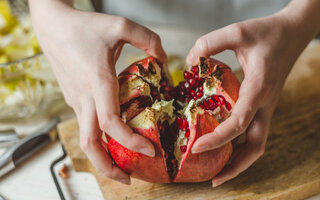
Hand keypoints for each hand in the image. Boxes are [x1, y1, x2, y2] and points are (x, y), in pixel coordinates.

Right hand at [29, 1, 165, 184]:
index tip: (150, 149)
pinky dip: (99, 139)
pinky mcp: (74, 99)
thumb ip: (148, 40)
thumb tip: (163, 59)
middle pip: (90, 144)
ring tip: (122, 166)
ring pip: (85, 139)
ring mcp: (76, 101)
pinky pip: (86, 126)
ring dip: (102, 158)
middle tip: (129, 178)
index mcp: (97, 82)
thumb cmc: (85, 26)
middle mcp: (84, 97)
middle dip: (108, 167)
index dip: (130, 141)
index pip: (110, 123)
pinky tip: (113, 137)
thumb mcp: (121, 26)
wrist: (53, 27)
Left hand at [186, 0, 319, 186]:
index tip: (197, 148)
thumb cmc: (268, 32)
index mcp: (259, 88)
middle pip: (255, 146)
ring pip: (258, 143)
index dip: (219, 139)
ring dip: (240, 161)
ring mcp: (267, 106)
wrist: (293, 33)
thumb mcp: (238, 31)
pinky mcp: (264, 105)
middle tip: (213, 179)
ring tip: (219, 173)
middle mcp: (265, 103)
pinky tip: (225, 146)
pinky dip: (241, 145)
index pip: (239, 122)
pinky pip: (255, 132)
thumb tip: (190, 61)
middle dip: (235, 166)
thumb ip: (210, 43)